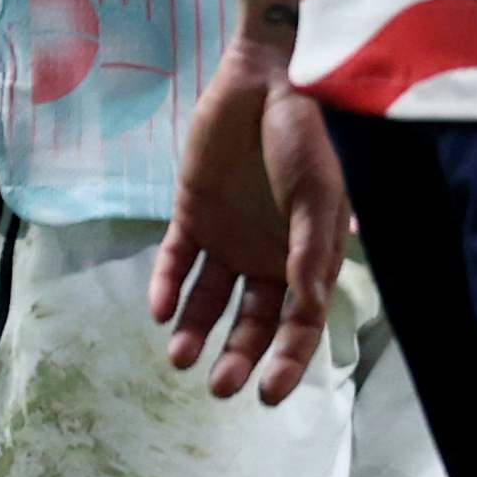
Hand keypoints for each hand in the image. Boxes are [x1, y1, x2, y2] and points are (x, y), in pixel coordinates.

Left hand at [151, 30, 350, 402]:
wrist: (265, 80)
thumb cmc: (304, 137)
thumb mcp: (317, 194)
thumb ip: (310, 250)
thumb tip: (307, 306)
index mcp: (306, 258)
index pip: (298, 323)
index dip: (287, 361)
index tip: (270, 396)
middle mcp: (267, 256)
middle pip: (251, 321)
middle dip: (237, 356)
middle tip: (219, 387)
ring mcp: (228, 236)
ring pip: (208, 298)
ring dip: (194, 328)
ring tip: (179, 358)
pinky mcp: (192, 213)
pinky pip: (176, 258)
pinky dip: (167, 284)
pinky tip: (159, 311)